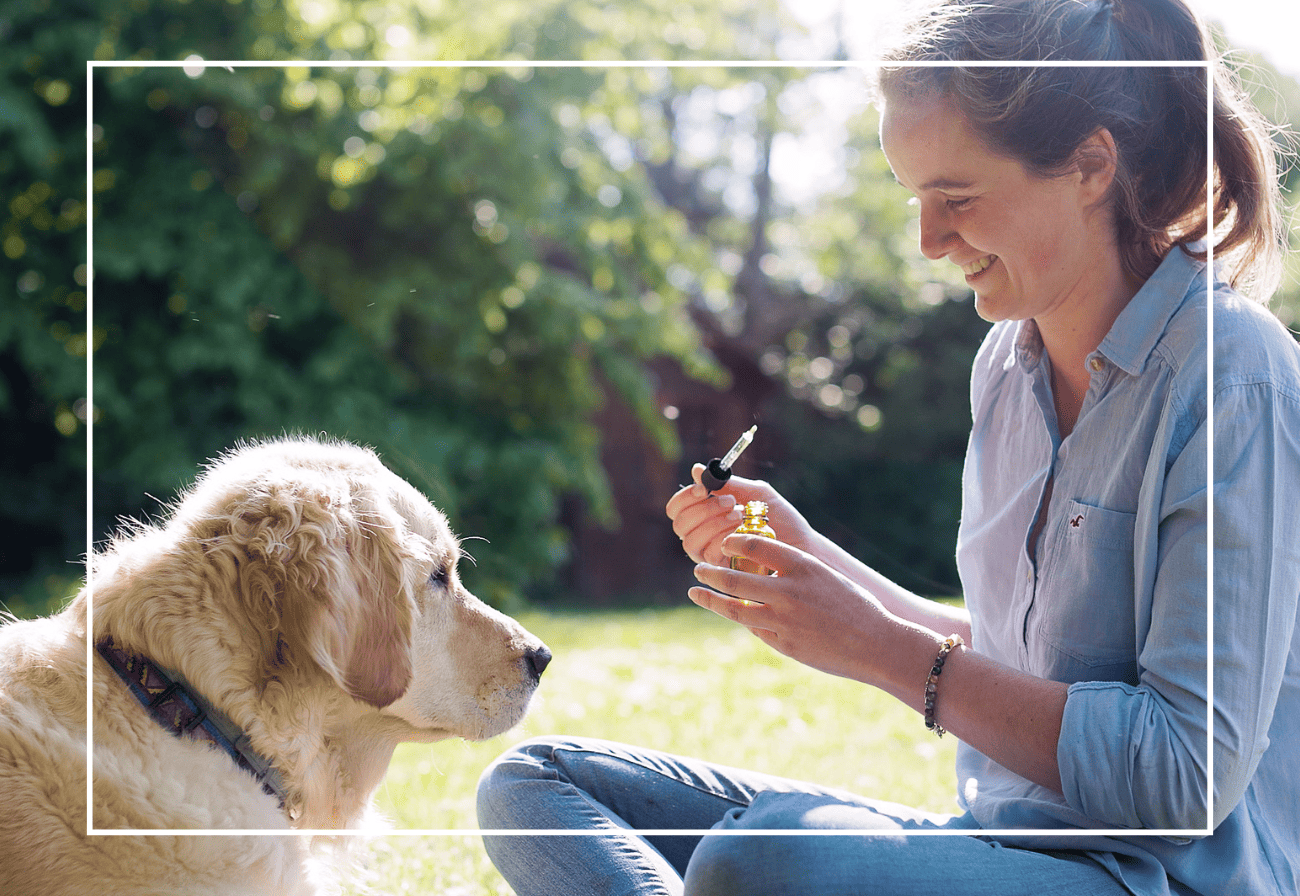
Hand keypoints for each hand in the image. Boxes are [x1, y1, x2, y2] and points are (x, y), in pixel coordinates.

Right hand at [665, 464, 817, 567]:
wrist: (803, 546)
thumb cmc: (782, 519)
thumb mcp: (757, 494)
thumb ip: (728, 484)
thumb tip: (697, 470)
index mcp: (708, 515)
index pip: (678, 508)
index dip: (685, 497)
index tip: (703, 488)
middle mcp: (704, 535)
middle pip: (679, 524)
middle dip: (702, 509)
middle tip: (730, 501)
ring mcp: (711, 554)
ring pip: (690, 540)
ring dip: (713, 523)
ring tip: (740, 515)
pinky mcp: (721, 571)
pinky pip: (707, 554)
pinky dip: (722, 539)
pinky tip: (742, 533)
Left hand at [688, 532, 902, 686]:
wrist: (876, 643)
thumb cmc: (854, 605)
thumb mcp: (825, 575)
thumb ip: (793, 571)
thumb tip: (760, 566)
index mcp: (802, 566)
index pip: (755, 545)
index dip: (734, 542)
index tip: (724, 543)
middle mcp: (788, 590)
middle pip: (734, 578)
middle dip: (710, 573)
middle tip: (698, 568)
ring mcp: (783, 620)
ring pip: (734, 608)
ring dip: (710, 599)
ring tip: (696, 592)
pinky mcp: (784, 644)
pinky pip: (755, 629)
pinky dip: (743, 620)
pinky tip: (733, 614)